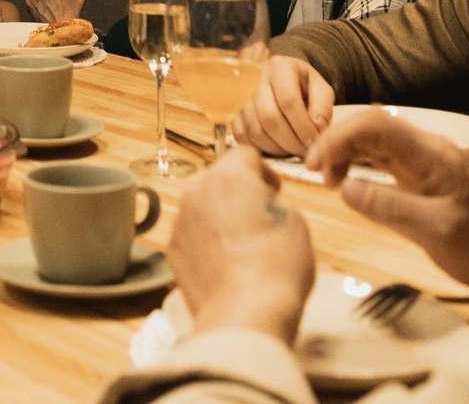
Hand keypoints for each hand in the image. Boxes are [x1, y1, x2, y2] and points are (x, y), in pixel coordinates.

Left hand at [167, 146, 312, 344]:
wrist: (246, 314)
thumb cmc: (276, 266)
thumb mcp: (295, 221)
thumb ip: (272, 201)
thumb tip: (260, 205)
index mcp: (229, 176)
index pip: (245, 154)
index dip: (263, 172)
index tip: (273, 189)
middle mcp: (197, 191)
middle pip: (219, 182)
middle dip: (238, 196)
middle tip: (260, 221)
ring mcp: (181, 222)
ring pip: (203, 209)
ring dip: (220, 220)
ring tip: (245, 249)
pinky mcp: (173, 251)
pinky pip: (193, 237)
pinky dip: (207, 246)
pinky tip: (228, 267)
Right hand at [231, 55, 334, 153]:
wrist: (281, 79)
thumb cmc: (303, 85)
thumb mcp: (321, 88)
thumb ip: (323, 107)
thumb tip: (317, 129)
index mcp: (280, 67)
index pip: (288, 101)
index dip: (303, 127)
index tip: (314, 143)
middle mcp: (256, 78)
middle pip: (269, 118)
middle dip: (290, 141)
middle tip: (304, 151)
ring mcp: (241, 95)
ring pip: (255, 130)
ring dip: (276, 148)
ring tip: (292, 149)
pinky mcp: (234, 111)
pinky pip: (242, 136)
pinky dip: (259, 148)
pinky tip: (276, 147)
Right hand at [306, 108, 468, 297]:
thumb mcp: (434, 231)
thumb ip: (388, 207)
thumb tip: (344, 188)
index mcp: (430, 154)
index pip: (374, 125)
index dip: (338, 138)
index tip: (314, 166)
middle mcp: (427, 148)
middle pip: (372, 125)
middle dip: (336, 141)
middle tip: (313, 173)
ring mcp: (426, 160)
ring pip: (375, 139)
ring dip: (346, 151)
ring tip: (328, 180)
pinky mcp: (424, 174)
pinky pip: (384, 156)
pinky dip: (359, 162)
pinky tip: (349, 181)